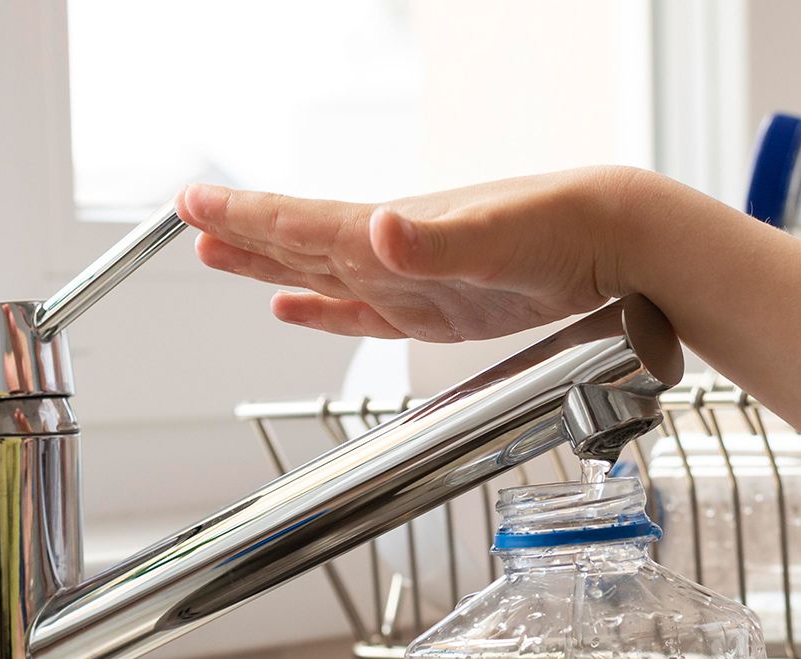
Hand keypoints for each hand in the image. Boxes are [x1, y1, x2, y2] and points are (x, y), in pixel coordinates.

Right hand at [174, 168, 662, 341]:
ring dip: (269, 269)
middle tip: (186, 224)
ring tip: (219, 257)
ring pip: (320, 274)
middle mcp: (392, 252)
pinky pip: (362, 311)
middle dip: (241, 237)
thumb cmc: (561, 227)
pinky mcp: (436, 311)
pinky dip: (323, 310)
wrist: (614, 243)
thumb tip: (377, 228)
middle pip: (298, 243)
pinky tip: (293, 307)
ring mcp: (411, 282)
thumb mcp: (496, 237)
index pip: (300, 222)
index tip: (190, 205)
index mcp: (392, 231)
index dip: (243, 217)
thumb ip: (434, 242)